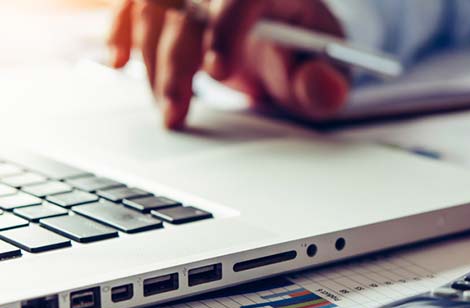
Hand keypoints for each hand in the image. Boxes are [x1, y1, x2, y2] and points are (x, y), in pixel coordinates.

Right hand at [107, 0, 349, 128]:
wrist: (286, 44)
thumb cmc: (305, 55)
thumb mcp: (325, 72)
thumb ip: (325, 84)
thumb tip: (323, 86)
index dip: (226, 30)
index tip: (217, 71)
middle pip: (189, 7)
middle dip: (176, 61)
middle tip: (176, 111)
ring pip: (155, 11)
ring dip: (152, 63)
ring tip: (167, 110)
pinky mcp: (173, 4)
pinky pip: (133, 5)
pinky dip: (120, 30)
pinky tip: (118, 62)